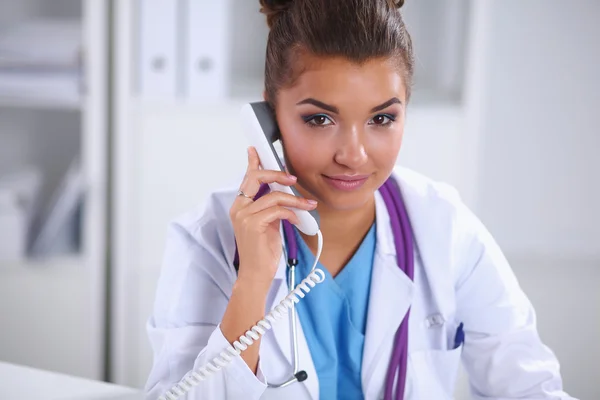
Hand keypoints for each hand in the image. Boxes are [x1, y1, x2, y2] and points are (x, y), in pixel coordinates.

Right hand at [229, 147, 316, 288]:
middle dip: (277, 174)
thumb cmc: (261, 250)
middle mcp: (239, 208)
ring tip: (307, 205)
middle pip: (256, 177)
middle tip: (293, 178)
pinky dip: (291, 213)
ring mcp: (244, 216)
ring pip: (274, 196)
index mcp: (240, 206)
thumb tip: (284, 192)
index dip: (253, 162)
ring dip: (295, 200)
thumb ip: (270, 207)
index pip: (247, 178)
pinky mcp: (253, 224)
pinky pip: (278, 210)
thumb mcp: (267, 223)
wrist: (256, 274)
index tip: (256, 151)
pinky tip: (296, 220)